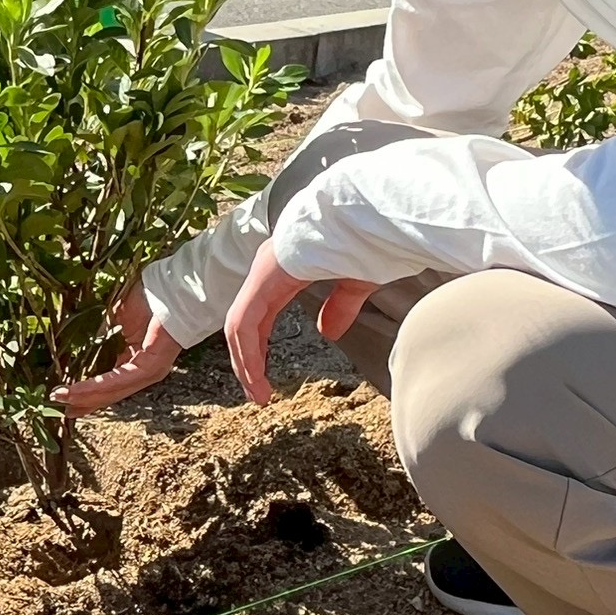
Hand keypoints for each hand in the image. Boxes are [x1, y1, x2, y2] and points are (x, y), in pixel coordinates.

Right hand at [53, 278, 182, 414]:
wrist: (172, 288)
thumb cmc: (150, 297)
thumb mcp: (116, 317)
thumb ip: (101, 332)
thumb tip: (78, 341)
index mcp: (138, 360)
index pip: (111, 382)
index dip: (88, 391)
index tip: (66, 398)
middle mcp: (144, 371)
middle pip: (110, 393)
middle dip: (84, 401)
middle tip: (59, 409)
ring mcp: (149, 372)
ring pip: (112, 391)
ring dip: (84, 396)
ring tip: (60, 399)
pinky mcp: (150, 367)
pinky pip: (118, 381)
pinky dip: (95, 386)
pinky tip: (76, 390)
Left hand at [225, 241, 377, 404]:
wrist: (375, 218)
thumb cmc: (371, 241)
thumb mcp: (355, 283)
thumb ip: (339, 306)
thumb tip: (329, 333)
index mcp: (285, 268)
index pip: (258, 316)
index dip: (258, 349)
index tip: (265, 382)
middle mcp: (267, 268)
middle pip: (245, 324)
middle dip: (247, 363)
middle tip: (257, 395)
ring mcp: (263, 271)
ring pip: (239, 327)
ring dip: (245, 365)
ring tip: (257, 396)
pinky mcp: (265, 277)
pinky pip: (244, 323)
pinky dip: (247, 354)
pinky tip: (256, 377)